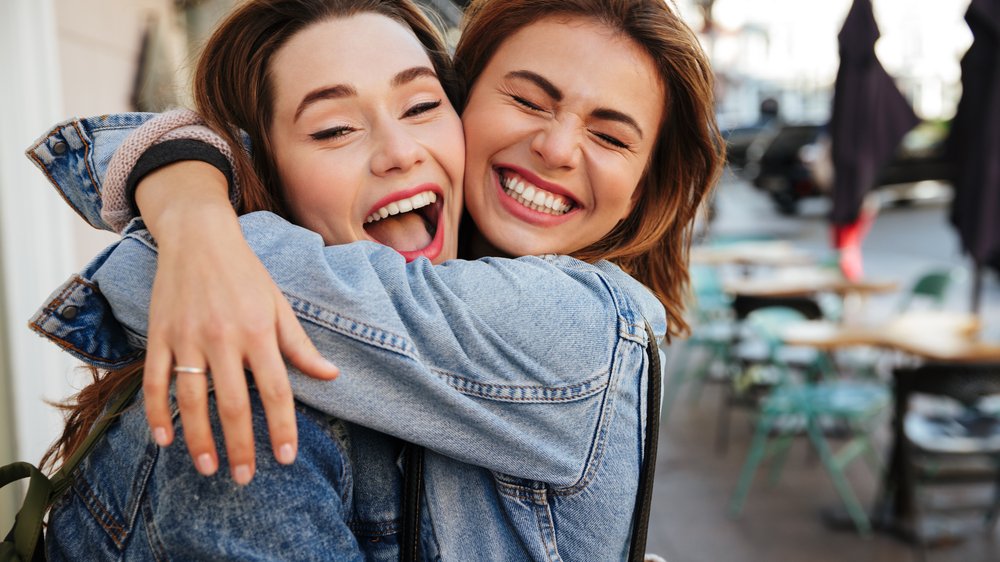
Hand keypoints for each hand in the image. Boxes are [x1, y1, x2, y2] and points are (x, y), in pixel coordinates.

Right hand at [136, 162, 338, 484]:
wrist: (199, 236)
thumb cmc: (246, 273)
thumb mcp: (279, 305)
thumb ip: (300, 346)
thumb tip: (331, 376)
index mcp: (259, 331)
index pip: (276, 390)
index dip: (281, 426)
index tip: (285, 457)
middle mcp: (224, 337)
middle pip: (233, 403)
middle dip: (240, 446)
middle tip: (245, 477)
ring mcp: (187, 337)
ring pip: (191, 399)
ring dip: (199, 438)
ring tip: (208, 468)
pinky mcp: (159, 335)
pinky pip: (155, 382)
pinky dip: (156, 414)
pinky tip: (164, 441)